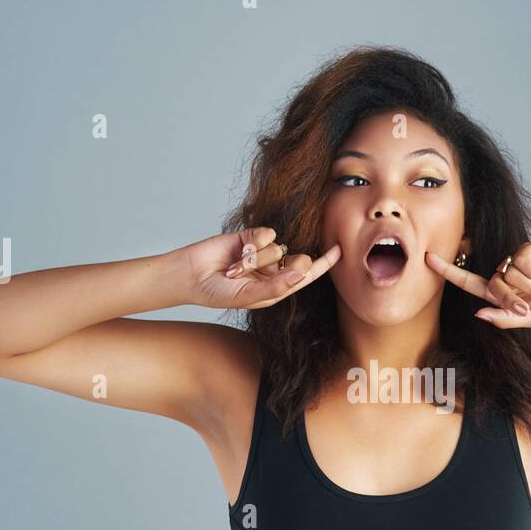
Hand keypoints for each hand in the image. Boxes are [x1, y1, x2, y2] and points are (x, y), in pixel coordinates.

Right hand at [181, 227, 340, 309]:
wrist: (190, 275)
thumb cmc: (218, 292)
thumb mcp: (248, 296)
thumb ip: (277, 286)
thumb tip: (303, 271)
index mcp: (278, 287)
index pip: (307, 275)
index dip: (324, 263)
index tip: (340, 250)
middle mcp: (274, 269)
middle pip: (299, 259)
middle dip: (284, 266)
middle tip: (257, 274)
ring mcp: (263, 252)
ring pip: (279, 248)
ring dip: (256, 260)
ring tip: (235, 269)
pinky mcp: (251, 236)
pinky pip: (267, 234)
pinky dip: (253, 244)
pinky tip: (236, 252)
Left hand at [424, 242, 530, 327]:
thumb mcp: (530, 319)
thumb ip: (505, 318)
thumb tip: (478, 314)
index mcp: (500, 293)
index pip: (469, 281)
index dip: (448, 271)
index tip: (427, 259)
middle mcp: (506, 274)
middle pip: (492, 284)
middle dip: (512, 298)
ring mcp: (517, 260)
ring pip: (507, 273)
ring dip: (529, 286)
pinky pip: (522, 260)